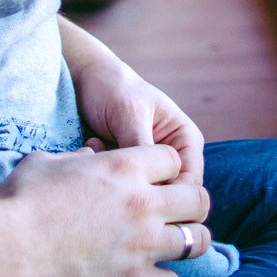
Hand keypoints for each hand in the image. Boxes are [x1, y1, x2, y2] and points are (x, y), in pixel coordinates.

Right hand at [0, 144, 211, 276]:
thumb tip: (91, 158)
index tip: (156, 177)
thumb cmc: (20, 202)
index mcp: (125, 166)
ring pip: (195, 240)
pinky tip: (149, 270)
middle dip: (190, 201)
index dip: (166, 168)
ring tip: (174, 240)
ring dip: (187, 239)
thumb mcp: (49, 163)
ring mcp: (141, 245)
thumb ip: (79, 158)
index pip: (173, 160)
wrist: (7, 250)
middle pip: (197, 198)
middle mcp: (142, 203)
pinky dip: (164, 274)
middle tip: (177, 209)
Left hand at [72, 56, 205, 190]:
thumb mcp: (130, 116)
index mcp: (186, 140)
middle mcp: (173, 157)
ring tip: (97, 151)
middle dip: (139, 186)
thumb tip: (153, 185)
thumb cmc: (113, 90)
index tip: (134, 186)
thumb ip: (142, 148)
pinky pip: (123, 189)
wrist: (85, 82)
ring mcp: (150, 166)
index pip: (190, 184)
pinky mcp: (128, 173)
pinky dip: (106, 177)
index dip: (168, 194)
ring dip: (119, 180)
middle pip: (168, 194)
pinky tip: (90, 152)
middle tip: (112, 166)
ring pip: (143, 194)